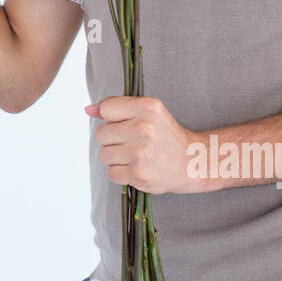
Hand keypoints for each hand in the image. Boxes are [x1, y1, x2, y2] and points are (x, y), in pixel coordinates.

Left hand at [86, 96, 202, 194]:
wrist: (193, 162)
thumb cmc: (167, 136)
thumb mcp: (149, 112)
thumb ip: (118, 107)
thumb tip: (88, 109)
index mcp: (147, 107)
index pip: (106, 108)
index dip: (112, 119)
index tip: (125, 124)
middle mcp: (144, 128)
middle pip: (101, 134)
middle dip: (112, 140)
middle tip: (132, 143)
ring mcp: (140, 152)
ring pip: (104, 155)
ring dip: (116, 158)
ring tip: (135, 156)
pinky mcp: (138, 173)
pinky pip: (111, 173)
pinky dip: (121, 173)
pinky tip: (137, 168)